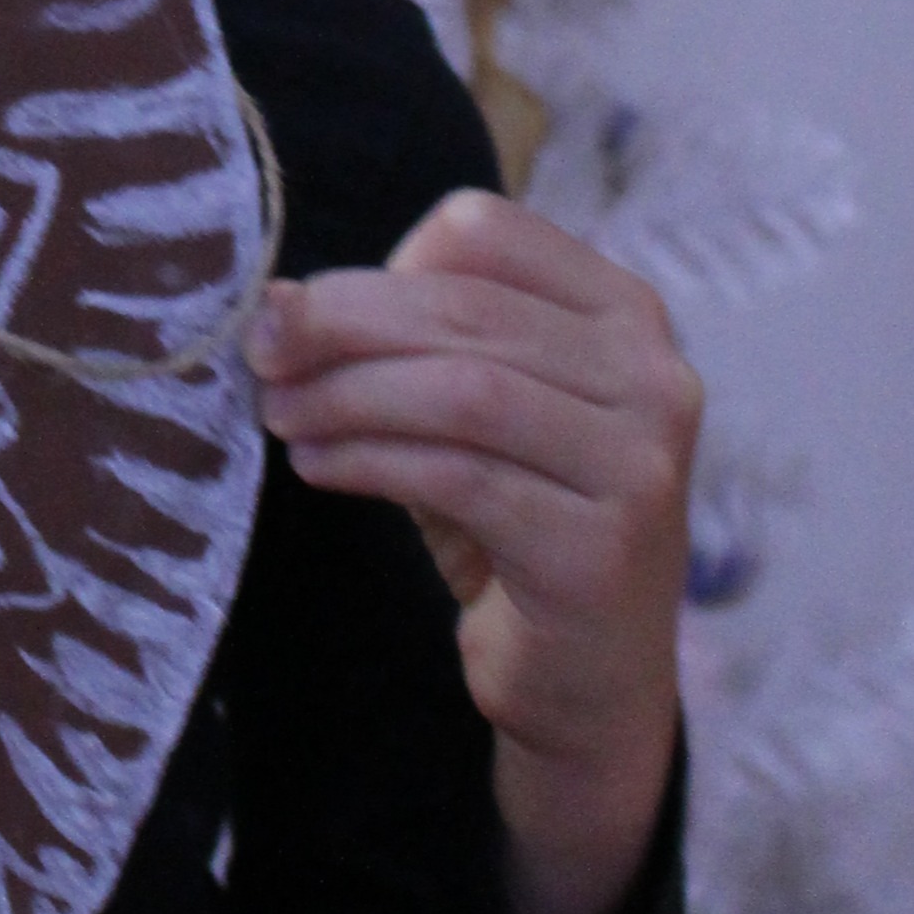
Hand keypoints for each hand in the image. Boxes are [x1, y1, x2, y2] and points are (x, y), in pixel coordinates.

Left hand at [244, 186, 698, 913]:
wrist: (586, 679)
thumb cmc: (514, 519)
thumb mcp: (470, 412)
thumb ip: (407, 347)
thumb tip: (280, 304)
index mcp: (623, 314)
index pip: (486, 234)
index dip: (378, 265)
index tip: (299, 309)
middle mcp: (653, 375)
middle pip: (464, 310)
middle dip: (340, 325)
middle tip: (261, 353)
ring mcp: (639, 463)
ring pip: (465, 391)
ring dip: (349, 396)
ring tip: (284, 416)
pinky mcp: (600, 548)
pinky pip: (462, 477)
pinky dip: (372, 462)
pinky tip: (319, 467)